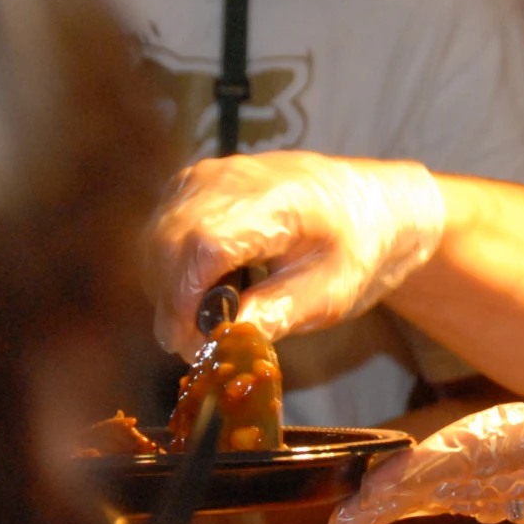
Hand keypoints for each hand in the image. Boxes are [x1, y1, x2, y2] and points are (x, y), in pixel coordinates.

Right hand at [143, 151, 445, 357]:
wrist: (368, 207)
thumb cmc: (356, 248)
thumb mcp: (332, 292)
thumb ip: (279, 313)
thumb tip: (226, 340)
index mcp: (273, 200)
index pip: (204, 246)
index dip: (187, 300)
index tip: (193, 346)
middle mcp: (227, 178)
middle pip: (168, 243)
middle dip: (174, 303)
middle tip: (201, 346)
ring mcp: (204, 177)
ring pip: (156, 240)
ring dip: (170, 289)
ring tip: (212, 321)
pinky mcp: (191, 186)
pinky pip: (160, 233)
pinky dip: (173, 271)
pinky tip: (209, 291)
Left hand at [327, 327, 523, 523]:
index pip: (458, 463)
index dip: (398, 487)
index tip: (348, 515)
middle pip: (460, 492)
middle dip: (403, 503)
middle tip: (347, 520)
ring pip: (493, 502)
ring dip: (446, 499)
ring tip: (402, 495)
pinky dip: (496, 500)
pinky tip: (488, 490)